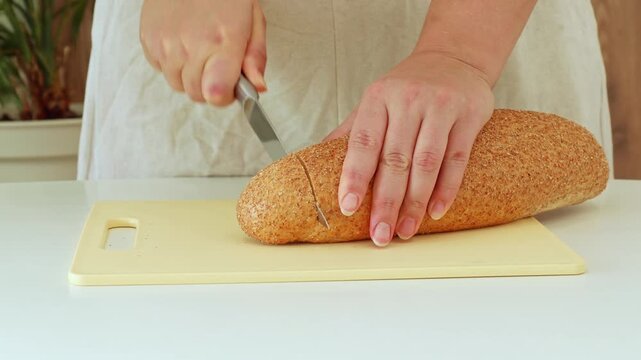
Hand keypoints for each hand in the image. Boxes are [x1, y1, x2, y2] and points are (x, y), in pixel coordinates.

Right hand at [140, 0, 266, 105]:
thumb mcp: (253, 21)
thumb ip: (255, 58)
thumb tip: (258, 88)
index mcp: (222, 42)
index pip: (216, 95)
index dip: (225, 96)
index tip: (231, 85)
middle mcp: (191, 46)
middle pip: (198, 95)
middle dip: (210, 86)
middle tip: (217, 63)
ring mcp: (166, 44)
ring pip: (178, 85)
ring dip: (190, 76)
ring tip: (199, 49)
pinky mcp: (148, 40)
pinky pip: (161, 70)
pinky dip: (173, 63)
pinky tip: (182, 41)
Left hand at [325, 51, 493, 245]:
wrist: (455, 57)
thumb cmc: (408, 86)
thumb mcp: (376, 100)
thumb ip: (351, 131)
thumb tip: (314, 162)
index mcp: (378, 98)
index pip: (363, 142)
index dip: (354, 177)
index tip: (348, 208)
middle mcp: (407, 100)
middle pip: (395, 159)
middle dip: (385, 202)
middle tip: (379, 234)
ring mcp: (440, 106)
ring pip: (426, 163)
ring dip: (414, 203)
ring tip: (405, 231)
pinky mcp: (469, 115)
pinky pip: (457, 158)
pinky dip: (447, 189)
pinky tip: (435, 212)